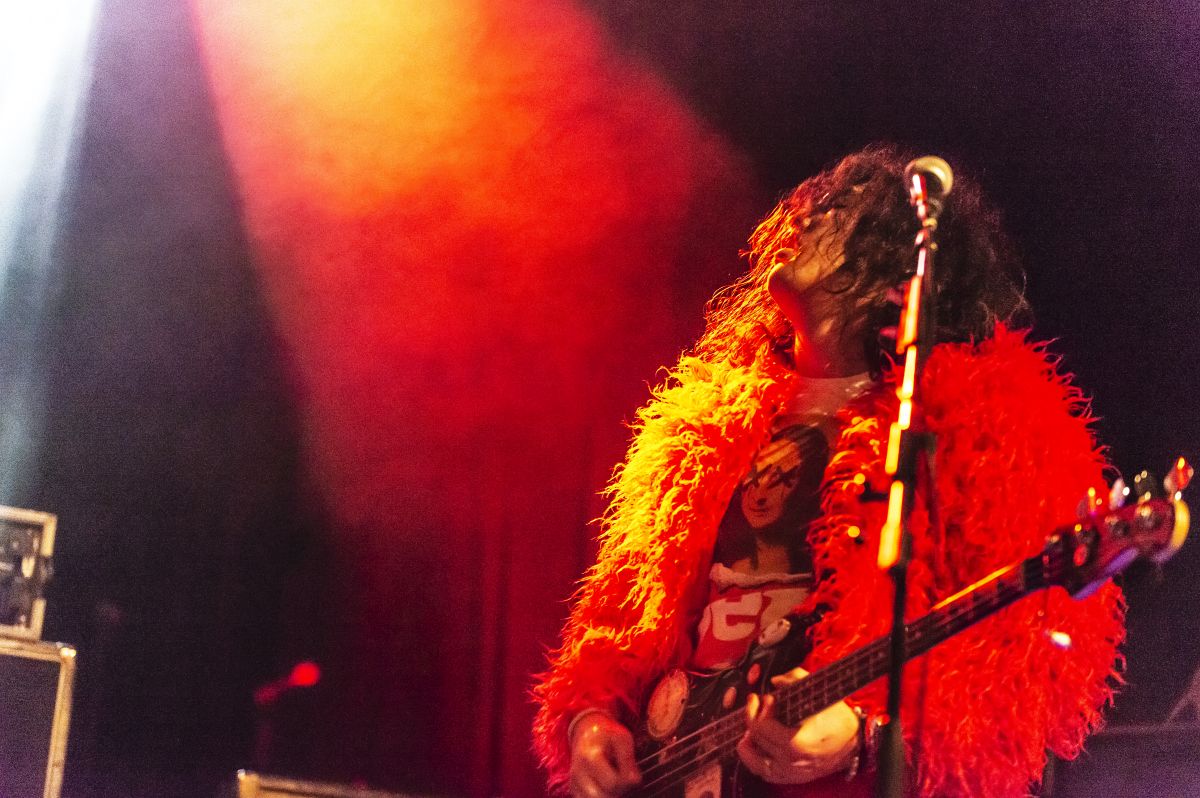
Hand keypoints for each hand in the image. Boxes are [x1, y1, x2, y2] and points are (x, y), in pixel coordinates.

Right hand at [569, 711, 641, 796]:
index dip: (627, 782)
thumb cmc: (608, 736)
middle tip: (624, 780)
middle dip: (619, 792)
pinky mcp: (575, 791)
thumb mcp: (622, 739)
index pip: (612, 783)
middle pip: (603, 797)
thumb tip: (634, 781)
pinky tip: (607, 787)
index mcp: (589, 757)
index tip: (633, 775)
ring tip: (616, 782)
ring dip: (611, 795)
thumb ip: (628, 760)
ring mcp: (575, 784)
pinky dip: (603, 796)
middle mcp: (578, 773)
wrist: (588, 734)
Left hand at [736, 667, 859, 783]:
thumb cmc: (838, 719)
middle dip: (753, 717)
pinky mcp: (791, 778)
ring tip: (750, 727)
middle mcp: (791, 762)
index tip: (766, 697)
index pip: (761, 727)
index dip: (759, 709)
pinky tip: (754, 746)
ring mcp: (790, 773)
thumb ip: (795, 679)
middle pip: (756, 739)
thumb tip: (775, 680)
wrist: (855, 743)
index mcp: (796, 743)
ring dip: (748, 741)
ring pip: (754, 760)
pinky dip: (754, 759)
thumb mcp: (819, 693)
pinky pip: (763, 773)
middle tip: (757, 703)